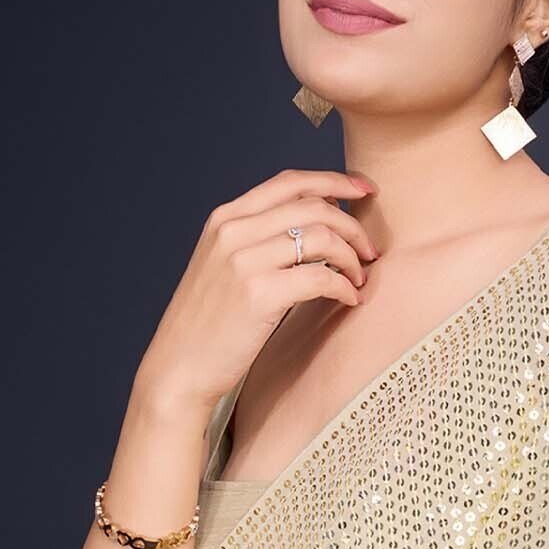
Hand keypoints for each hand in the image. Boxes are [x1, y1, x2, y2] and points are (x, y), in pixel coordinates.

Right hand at [136, 168, 379, 414]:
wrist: (178, 367)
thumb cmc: (209, 323)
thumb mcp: (223, 265)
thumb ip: (258, 238)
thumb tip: (317, 222)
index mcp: (225, 218)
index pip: (290, 182)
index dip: (335, 181)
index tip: (365, 190)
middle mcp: (233, 231)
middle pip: (314, 206)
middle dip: (354, 225)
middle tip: (370, 251)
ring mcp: (244, 261)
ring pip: (323, 238)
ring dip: (353, 258)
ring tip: (358, 279)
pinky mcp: (259, 294)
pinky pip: (322, 278)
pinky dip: (345, 286)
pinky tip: (349, 299)